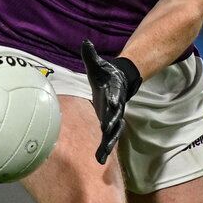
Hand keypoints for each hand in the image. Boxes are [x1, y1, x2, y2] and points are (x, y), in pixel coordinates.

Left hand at [81, 41, 141, 163]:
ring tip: (103, 155)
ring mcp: (113, 118)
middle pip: (115, 118)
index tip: (113, 104)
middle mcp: (115, 108)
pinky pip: (108, 138)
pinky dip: (105, 149)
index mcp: (113, 93)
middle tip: (107, 133)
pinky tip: (100, 160)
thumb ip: (90, 56)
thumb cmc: (105, 75)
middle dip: (112, 126)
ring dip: (109, 143)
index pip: (115, 98)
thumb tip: (85, 42)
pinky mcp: (109, 125)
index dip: (114, 101)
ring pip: (113, 132)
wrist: (117, 83)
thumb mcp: (97, 65)